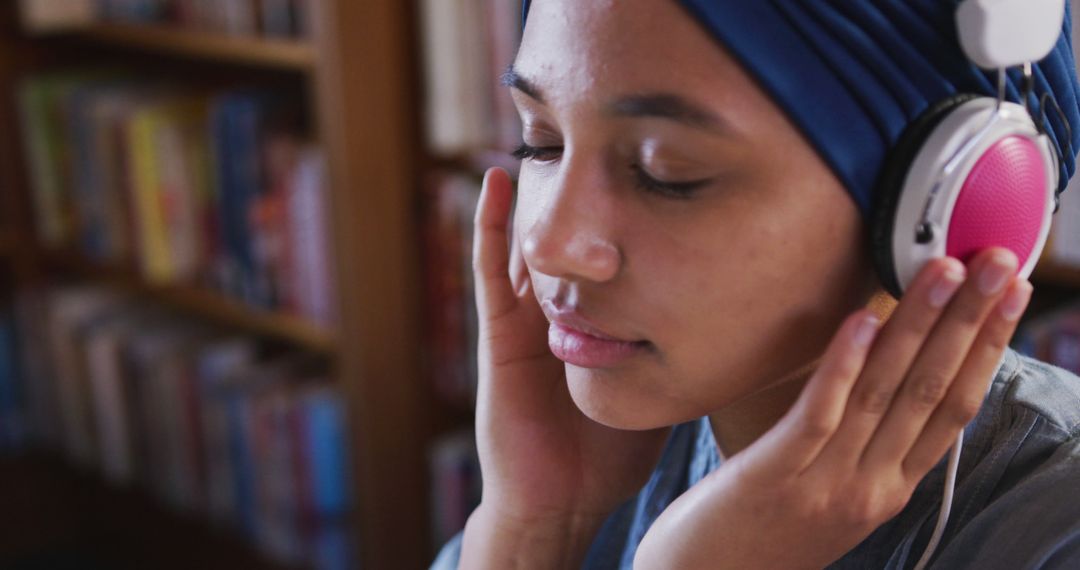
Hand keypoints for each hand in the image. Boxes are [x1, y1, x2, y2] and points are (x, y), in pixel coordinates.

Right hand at [462, 168, 671, 564]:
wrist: (564, 500)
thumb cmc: (610, 454)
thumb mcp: (659, 386)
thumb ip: (681, 351)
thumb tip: (737, 318)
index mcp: (592, 324)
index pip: (603, 255)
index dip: (617, 213)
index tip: (644, 166)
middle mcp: (557, 315)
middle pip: (566, 239)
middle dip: (574, 191)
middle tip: (592, 133)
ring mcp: (525, 323)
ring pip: (528, 243)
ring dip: (531, 194)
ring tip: (539, 134)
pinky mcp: (500, 339)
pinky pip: (491, 276)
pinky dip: (488, 229)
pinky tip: (493, 184)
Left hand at [635, 248, 1032, 569]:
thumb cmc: (761, 534)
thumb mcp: (829, 495)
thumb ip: (862, 448)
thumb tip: (881, 380)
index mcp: (889, 490)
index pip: (954, 410)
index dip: (986, 349)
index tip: (1009, 295)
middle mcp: (870, 487)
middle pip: (932, 392)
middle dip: (969, 322)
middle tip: (997, 261)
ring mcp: (826, 483)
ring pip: (884, 394)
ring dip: (918, 326)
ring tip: (943, 269)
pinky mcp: (775, 476)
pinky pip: (819, 413)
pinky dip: (844, 364)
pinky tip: (863, 319)